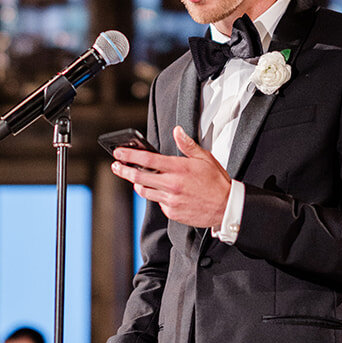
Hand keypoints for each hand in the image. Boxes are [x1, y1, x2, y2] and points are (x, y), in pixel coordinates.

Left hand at [111, 125, 230, 228]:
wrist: (226, 207)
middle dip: (123, 170)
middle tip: (116, 166)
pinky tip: (161, 191)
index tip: (118, 152)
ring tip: (135, 178)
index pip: (147, 159)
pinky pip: (158, 202)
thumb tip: (177, 131)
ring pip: (145, 191)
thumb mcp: (204, 158)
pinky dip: (156, 196)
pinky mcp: (172, 212)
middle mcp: (171, 184)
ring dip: (137, 184)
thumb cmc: (216, 182)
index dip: (129, 155)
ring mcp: (170, 200)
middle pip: (138, 177)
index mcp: (178, 168)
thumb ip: (187, 145)